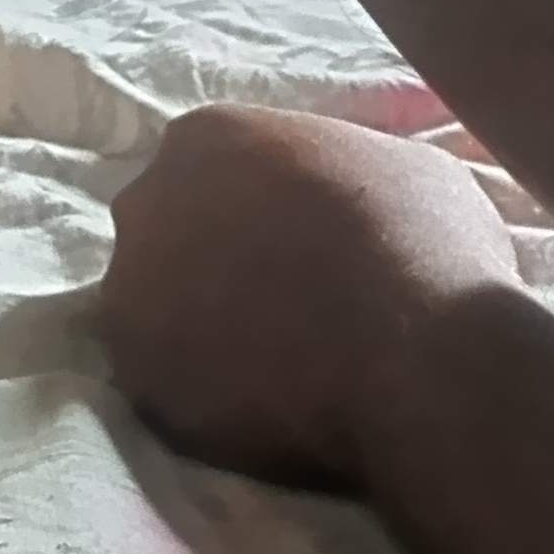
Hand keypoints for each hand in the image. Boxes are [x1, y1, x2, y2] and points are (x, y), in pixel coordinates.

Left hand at [100, 106, 520, 492]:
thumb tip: (364, 193)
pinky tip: (264, 415)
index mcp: (206, 137)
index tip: (296, 255)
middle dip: (212, 271)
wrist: (415, 350)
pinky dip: (206, 402)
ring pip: (156, 315)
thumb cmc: (424, 244)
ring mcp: (129, 289)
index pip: (212, 173)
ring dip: (202, 338)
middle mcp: (146, 202)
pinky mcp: (137, 374)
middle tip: (281, 314)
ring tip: (278, 373)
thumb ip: (351, 173)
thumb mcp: (405, 169)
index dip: (256, 219)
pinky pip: (167, 387)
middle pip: (168, 238)